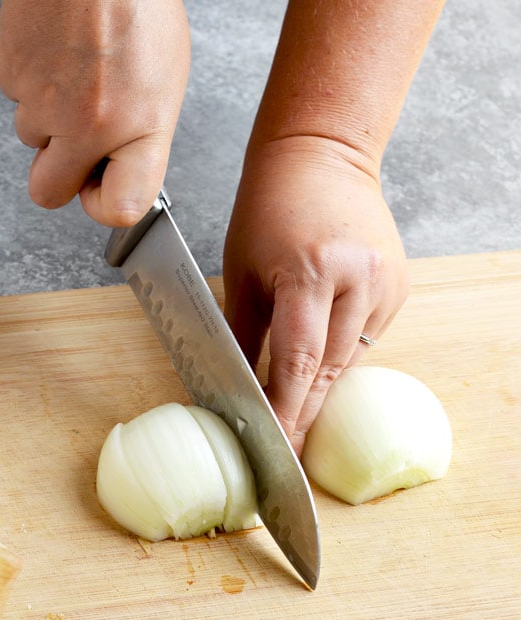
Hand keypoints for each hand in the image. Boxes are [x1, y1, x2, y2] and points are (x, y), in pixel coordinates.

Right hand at [0, 0, 189, 226]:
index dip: (105, 208)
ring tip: (74, 72)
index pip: (121, 209)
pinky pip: (17, 95)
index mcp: (138, 129)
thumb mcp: (165, 79)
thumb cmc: (136, 6)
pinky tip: (57, 52)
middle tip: (76, 143)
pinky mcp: (12, 75)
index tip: (103, 192)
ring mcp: (44, 102)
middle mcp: (87, 125)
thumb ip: (142, 133)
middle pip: (48, 194)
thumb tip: (124, 162)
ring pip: (31, 137)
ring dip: (47, 117)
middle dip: (59, 174)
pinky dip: (32, 80)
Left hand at [223, 136, 408, 453]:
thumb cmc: (270, 208)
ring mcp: (385, 282)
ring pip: (349, 358)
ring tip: (296, 404)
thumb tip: (239, 392)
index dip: (288, 409)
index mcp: (311, 270)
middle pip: (329, 367)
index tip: (278, 447)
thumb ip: (245, 337)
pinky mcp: (398, 286)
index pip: (299, 360)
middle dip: (305, 409)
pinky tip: (321, 347)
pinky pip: (365, 338)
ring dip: (321, 382)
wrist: (322, 154)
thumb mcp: (243, 273)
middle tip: (286, 447)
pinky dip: (340, 352)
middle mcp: (358, 277)